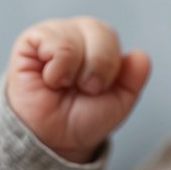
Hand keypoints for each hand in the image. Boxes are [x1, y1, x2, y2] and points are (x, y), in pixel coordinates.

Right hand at [5, 17, 150, 162]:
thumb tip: (140, 55)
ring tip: (63, 85)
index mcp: (100, 43)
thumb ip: (133, 79)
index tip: (97, 89)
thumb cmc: (83, 117)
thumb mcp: (119, 102)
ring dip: (74, 71)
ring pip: (75, 37)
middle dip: (97, 67)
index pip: (111, 37)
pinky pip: (52, 42)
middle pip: (98, 30)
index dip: (110, 67)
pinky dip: (57, 69)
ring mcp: (53, 35)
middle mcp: (77, 33)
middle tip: (85, 89)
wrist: (54, 139)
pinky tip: (50, 80)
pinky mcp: (30, 41)